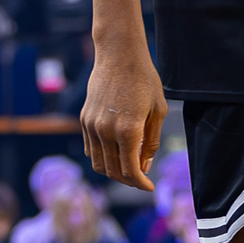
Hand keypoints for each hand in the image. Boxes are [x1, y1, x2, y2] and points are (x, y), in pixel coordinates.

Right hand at [81, 41, 165, 189]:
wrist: (119, 55)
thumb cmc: (144, 80)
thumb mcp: (158, 111)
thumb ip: (152, 141)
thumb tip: (145, 165)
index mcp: (128, 130)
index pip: (131, 171)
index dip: (141, 184)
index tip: (149, 187)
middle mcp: (106, 131)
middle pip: (114, 171)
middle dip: (129, 181)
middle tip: (141, 180)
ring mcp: (92, 126)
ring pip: (99, 164)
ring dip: (114, 172)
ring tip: (128, 169)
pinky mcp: (85, 119)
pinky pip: (91, 149)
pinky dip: (103, 158)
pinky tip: (115, 154)